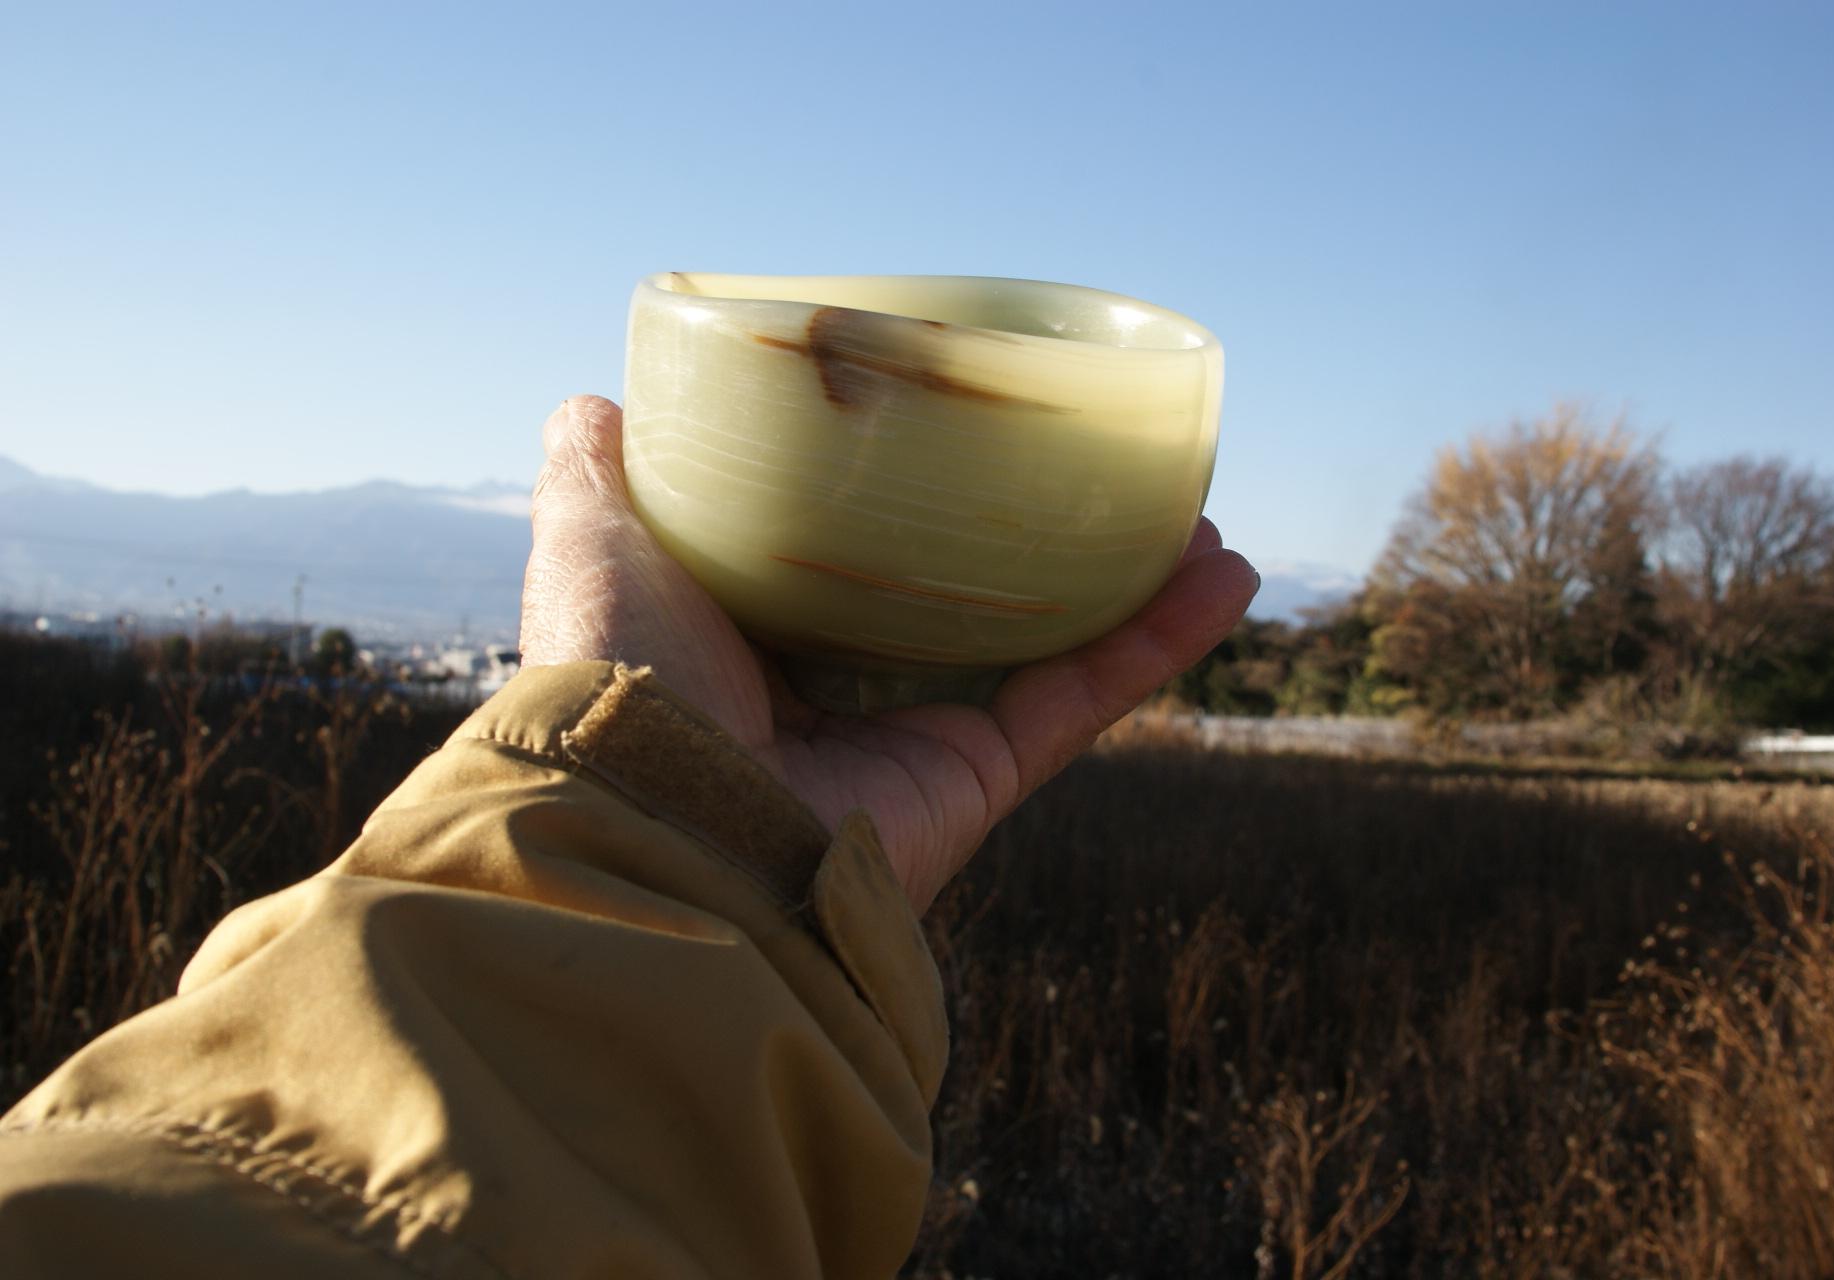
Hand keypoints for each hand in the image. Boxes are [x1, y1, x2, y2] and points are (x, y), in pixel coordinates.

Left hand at [519, 396, 1257, 912]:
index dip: (912, 504)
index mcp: (759, 633)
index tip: (965, 433)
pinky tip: (1228, 574)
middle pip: (968, 605)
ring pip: (1049, 649)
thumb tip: (597, 398)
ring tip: (1198, 512)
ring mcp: (916, 740)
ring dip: (1132, 582)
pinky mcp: (976, 779)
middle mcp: (842, 693)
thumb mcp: (593, 542)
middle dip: (1042, 546)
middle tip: (1100, 475)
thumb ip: (600, 473)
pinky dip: (1162, 642)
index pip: (854, 560)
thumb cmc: (616, 677)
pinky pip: (1086, 699)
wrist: (657, 819)